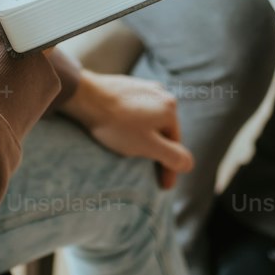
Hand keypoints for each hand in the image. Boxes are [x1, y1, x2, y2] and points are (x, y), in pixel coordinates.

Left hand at [61, 69, 193, 189]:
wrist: (85, 96)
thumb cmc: (116, 124)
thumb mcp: (148, 146)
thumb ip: (172, 156)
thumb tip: (189, 164)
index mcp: (170, 109)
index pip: (175, 146)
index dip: (170, 169)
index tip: (164, 187)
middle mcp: (161, 94)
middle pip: (163, 132)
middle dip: (158, 151)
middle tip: (151, 172)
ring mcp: (143, 88)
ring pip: (150, 121)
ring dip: (146, 137)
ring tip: (136, 152)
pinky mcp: (126, 87)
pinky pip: (137, 111)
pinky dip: (134, 125)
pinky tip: (124, 132)